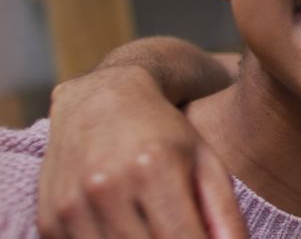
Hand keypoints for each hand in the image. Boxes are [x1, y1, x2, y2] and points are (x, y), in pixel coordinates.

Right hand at [37, 66, 246, 238]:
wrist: (101, 100)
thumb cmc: (166, 134)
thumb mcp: (206, 161)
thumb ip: (224, 212)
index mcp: (154, 168)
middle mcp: (106, 186)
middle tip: (184, 234)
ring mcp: (72, 205)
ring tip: (159, 230)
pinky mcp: (50, 221)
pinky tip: (133, 232)